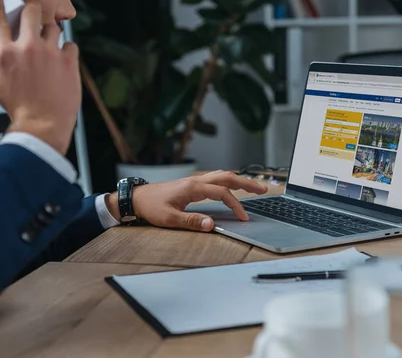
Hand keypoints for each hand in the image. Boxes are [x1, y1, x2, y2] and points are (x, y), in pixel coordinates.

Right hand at [0, 0, 80, 154]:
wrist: (42, 125)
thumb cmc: (17, 108)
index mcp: (5, 53)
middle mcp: (28, 47)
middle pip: (31, 11)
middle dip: (31, 11)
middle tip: (32, 17)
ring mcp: (51, 52)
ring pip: (53, 26)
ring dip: (50, 33)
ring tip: (48, 46)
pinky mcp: (70, 61)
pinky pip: (70, 44)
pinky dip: (66, 51)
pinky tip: (62, 62)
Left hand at [108, 171, 267, 231]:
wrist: (137, 198)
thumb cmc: (151, 207)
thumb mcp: (170, 219)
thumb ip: (191, 221)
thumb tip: (212, 225)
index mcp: (193, 187)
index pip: (222, 193)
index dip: (236, 205)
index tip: (244, 217)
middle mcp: (196, 181)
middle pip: (227, 177)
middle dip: (247, 183)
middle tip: (264, 189)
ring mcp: (194, 181)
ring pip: (222, 176)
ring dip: (239, 180)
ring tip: (254, 186)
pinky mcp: (191, 184)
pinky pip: (215, 179)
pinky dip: (228, 181)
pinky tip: (232, 186)